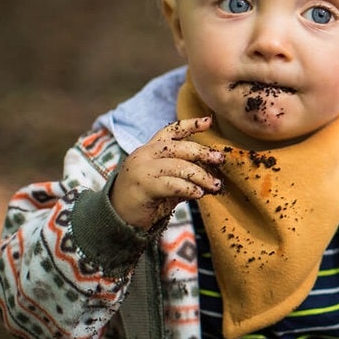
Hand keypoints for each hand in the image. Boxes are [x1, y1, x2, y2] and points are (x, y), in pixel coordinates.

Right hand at [109, 116, 224, 230]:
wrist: (118, 217)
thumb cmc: (146, 198)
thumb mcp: (166, 180)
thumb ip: (184, 174)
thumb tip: (213, 175)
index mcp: (149, 149)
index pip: (171, 131)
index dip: (190, 125)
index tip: (208, 121)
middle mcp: (144, 154)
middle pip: (179, 147)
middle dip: (202, 152)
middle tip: (220, 159)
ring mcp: (142, 169)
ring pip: (179, 166)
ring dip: (201, 176)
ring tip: (215, 184)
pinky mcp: (143, 186)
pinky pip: (172, 184)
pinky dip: (189, 188)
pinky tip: (199, 194)